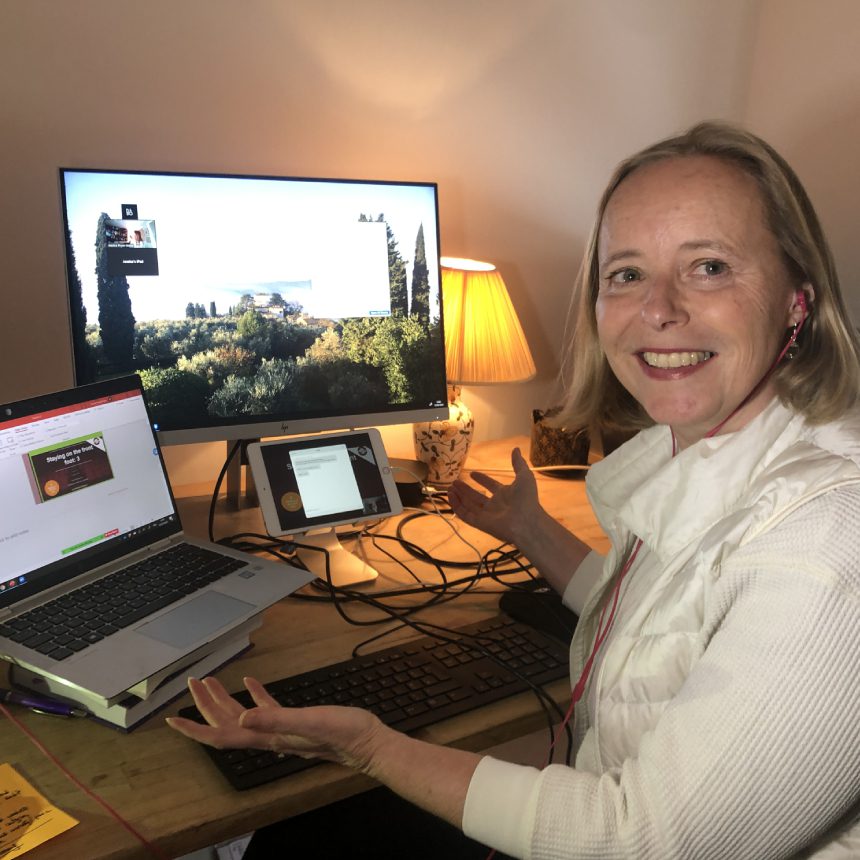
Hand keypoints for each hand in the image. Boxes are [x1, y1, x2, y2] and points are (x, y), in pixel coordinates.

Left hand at [166, 676, 384, 772]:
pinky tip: (251, 682)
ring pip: (243, 715)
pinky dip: (255, 695)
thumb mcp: (309, 721)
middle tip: (193, 683)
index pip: (222, 735)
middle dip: (205, 705)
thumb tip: (242, 717)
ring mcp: (282, 730)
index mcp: (268, 736)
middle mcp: (269, 736)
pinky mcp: (297, 721)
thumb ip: (276, 719)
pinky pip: (266, 708)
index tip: (172, 720)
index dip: (195, 729)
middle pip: (227, 723)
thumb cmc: (344, 733)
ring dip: (224, 699)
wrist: (369, 743)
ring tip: (211, 681)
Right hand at [447, 447, 539, 546]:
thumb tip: (516, 448)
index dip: (482, 479)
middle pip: (476, 496)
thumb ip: (518, 463)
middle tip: (455, 481)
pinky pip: (465, 514)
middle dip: (465, 489)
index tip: (472, 474)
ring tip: (449, 487)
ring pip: (469, 505)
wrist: (526, 522)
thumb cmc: (526, 499)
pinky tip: (450, 495)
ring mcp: (486, 515)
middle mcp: (494, 505)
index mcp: (505, 494)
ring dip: (459, 496)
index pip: (491, 485)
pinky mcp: (480, 524)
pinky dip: (457, 506)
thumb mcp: (524, 476)